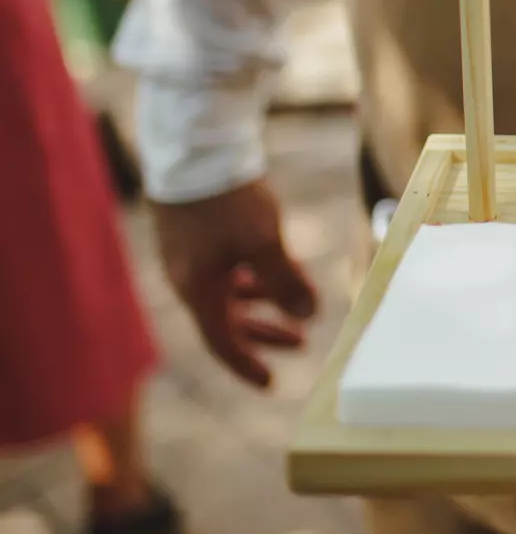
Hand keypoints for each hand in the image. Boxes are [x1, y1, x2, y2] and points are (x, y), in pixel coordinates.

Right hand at [152, 179, 318, 388]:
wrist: (194, 150)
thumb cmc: (227, 199)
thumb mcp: (264, 242)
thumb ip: (286, 281)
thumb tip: (309, 316)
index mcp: (199, 290)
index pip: (221, 342)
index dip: (246, 364)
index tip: (271, 383)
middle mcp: (188, 279)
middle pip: (226, 321)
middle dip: (263, 334)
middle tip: (300, 343)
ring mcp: (189, 257)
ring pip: (227, 295)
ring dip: (262, 305)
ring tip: (296, 309)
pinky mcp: (196, 236)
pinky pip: (224, 272)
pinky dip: (251, 279)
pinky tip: (274, 270)